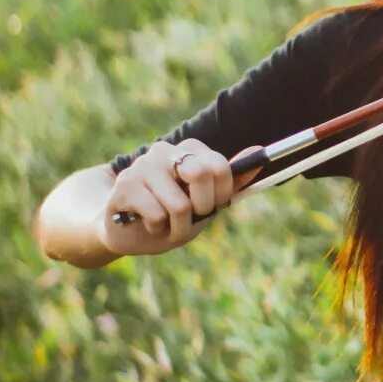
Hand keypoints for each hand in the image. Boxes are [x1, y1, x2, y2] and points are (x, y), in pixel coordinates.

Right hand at [101, 138, 252, 255]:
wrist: (123, 231)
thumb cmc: (170, 215)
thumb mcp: (206, 202)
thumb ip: (231, 180)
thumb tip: (259, 152)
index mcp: (188, 150)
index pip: (220, 167)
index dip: (221, 195)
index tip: (211, 207)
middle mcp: (164, 150)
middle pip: (200, 174)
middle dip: (202, 207)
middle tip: (190, 216)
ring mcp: (142, 166)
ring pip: (180, 205)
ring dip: (178, 227)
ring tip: (165, 224)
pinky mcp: (124, 185)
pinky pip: (158, 215)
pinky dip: (158, 229)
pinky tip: (145, 222)